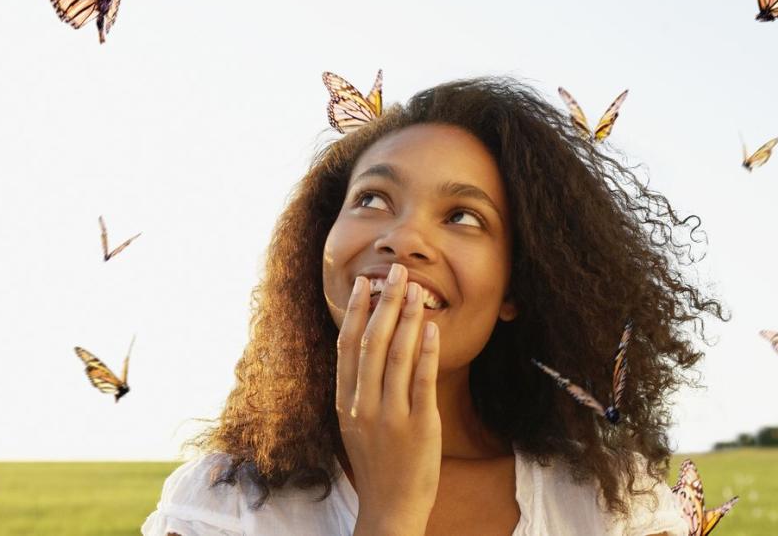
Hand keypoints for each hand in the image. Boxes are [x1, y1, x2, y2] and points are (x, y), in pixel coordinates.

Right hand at [337, 264, 441, 535]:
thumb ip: (359, 387)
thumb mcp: (355, 423)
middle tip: (397, 271)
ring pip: (396, 356)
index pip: (348, 346)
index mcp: (345, 402)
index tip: (364, 282)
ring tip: (418, 289)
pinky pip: (422, 381)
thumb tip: (366, 345)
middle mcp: (363, 405)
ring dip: (408, 318)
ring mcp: (390, 416)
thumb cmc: (376, 462)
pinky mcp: (419, 426)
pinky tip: (432, 329)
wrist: (390, 507)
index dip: (355, 311)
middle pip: (372, 343)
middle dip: (385, 302)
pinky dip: (426, 352)